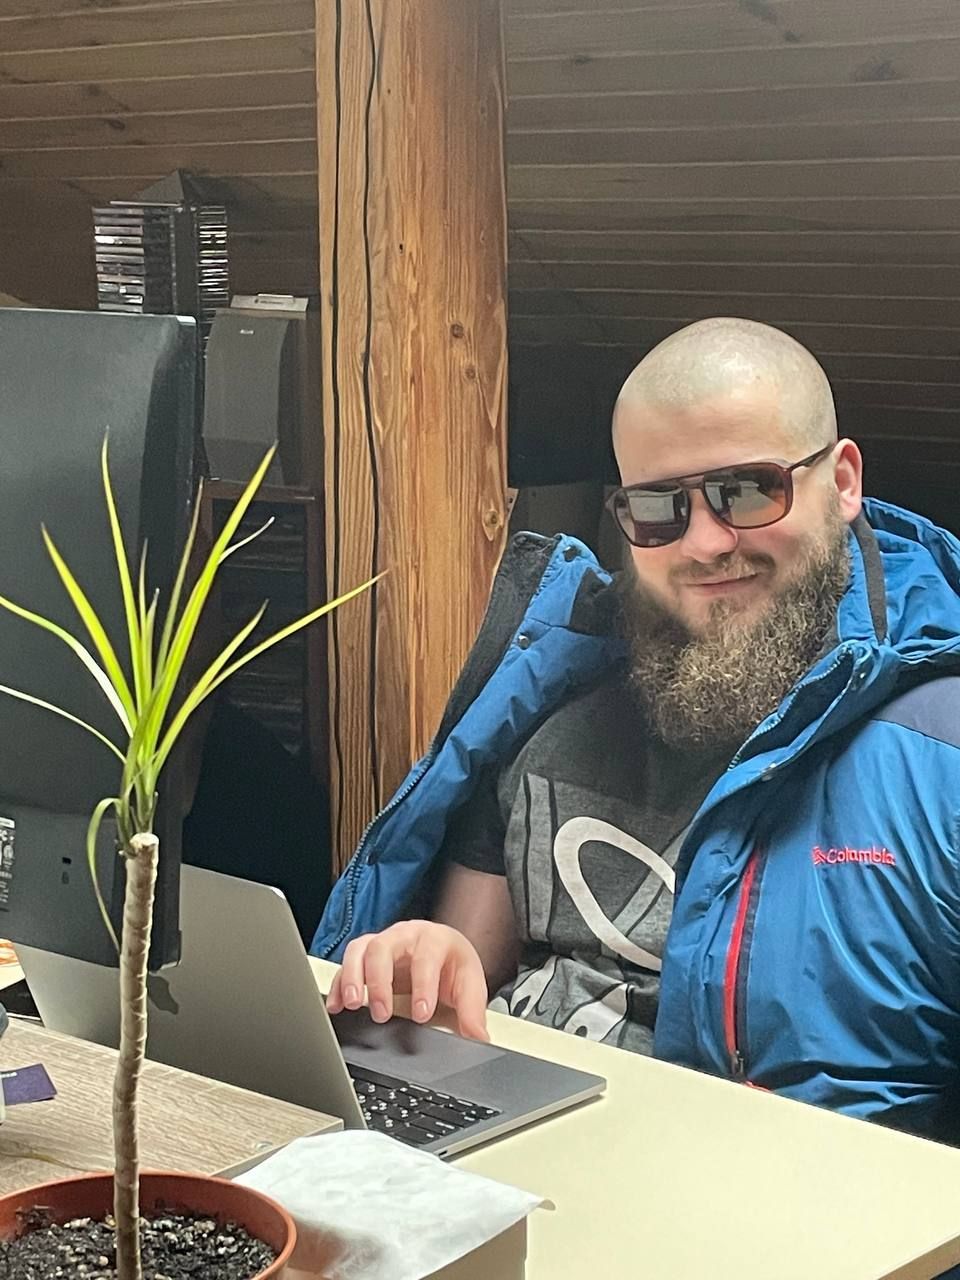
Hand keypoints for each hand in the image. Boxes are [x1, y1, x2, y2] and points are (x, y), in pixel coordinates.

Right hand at [325, 920, 489, 1040]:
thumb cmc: (452, 964)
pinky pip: (346, 963)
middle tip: (382, 1013)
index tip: (421, 1014)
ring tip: (352, 1004)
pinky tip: (336, 1005)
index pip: (425, 957)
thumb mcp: (468, 984)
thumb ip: (472, 1012)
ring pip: (360, 950)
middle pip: (383, 949)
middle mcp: (404, 936)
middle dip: (379, 982)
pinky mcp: (365, 955)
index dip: (422, 985)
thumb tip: (480, 1039)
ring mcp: (382, 942)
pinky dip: (338, 984)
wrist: (443, 951)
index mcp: (434, 940)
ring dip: (352, 978)